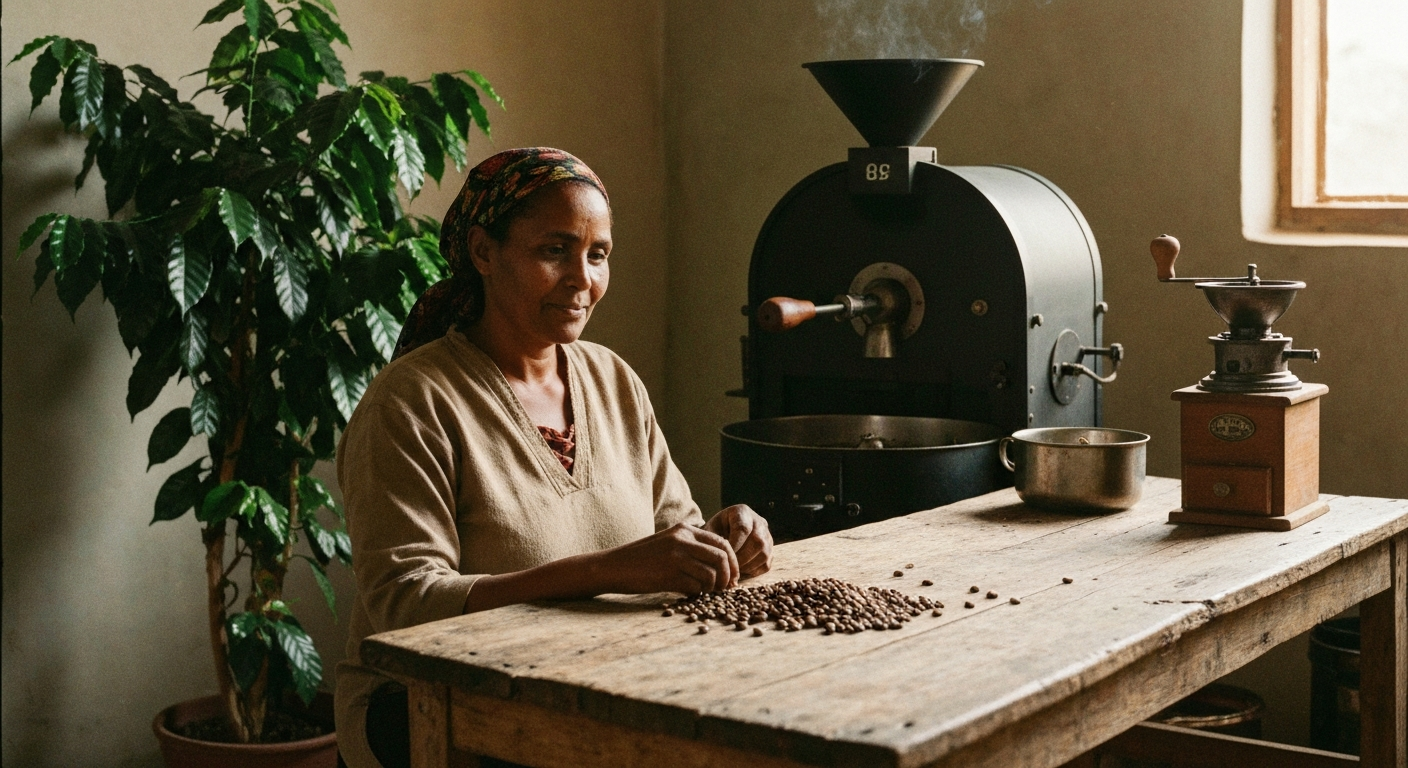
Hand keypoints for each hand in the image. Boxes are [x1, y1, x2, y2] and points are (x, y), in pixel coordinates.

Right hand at [595, 522, 739, 593]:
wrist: (614, 566)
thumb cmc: (642, 558)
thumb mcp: (669, 543)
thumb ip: (692, 547)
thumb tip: (720, 563)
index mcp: (685, 529)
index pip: (722, 542)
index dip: (733, 562)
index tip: (732, 576)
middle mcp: (683, 539)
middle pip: (722, 557)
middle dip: (728, 576)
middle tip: (725, 588)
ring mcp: (676, 557)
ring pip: (712, 574)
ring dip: (713, 588)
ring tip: (705, 592)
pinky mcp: (668, 575)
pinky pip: (696, 587)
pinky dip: (698, 594)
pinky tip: (690, 595)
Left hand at [704, 504, 772, 578]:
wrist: (723, 532)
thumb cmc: (714, 530)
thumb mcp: (709, 530)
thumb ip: (713, 541)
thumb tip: (720, 559)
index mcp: (742, 512)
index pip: (743, 528)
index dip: (734, 545)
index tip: (724, 555)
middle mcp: (759, 521)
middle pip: (757, 542)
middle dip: (741, 558)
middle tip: (728, 567)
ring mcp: (767, 536)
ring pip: (764, 554)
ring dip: (747, 566)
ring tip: (733, 569)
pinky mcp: (770, 549)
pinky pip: (766, 564)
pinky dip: (753, 571)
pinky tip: (740, 570)